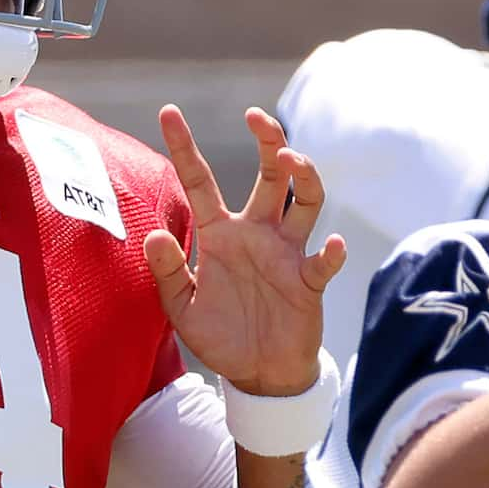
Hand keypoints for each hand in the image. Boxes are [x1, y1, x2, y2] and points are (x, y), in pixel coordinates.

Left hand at [144, 106, 348, 395]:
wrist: (257, 374)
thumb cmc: (221, 335)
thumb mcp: (181, 307)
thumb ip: (166, 272)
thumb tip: (154, 235)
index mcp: (220, 234)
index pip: (200, 181)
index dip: (184, 147)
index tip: (168, 113)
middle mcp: (257, 233)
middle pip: (269, 174)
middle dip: (268, 140)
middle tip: (256, 117)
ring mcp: (286, 253)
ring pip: (305, 200)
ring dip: (302, 176)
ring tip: (289, 159)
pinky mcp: (308, 281)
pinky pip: (324, 261)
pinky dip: (332, 252)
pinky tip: (334, 245)